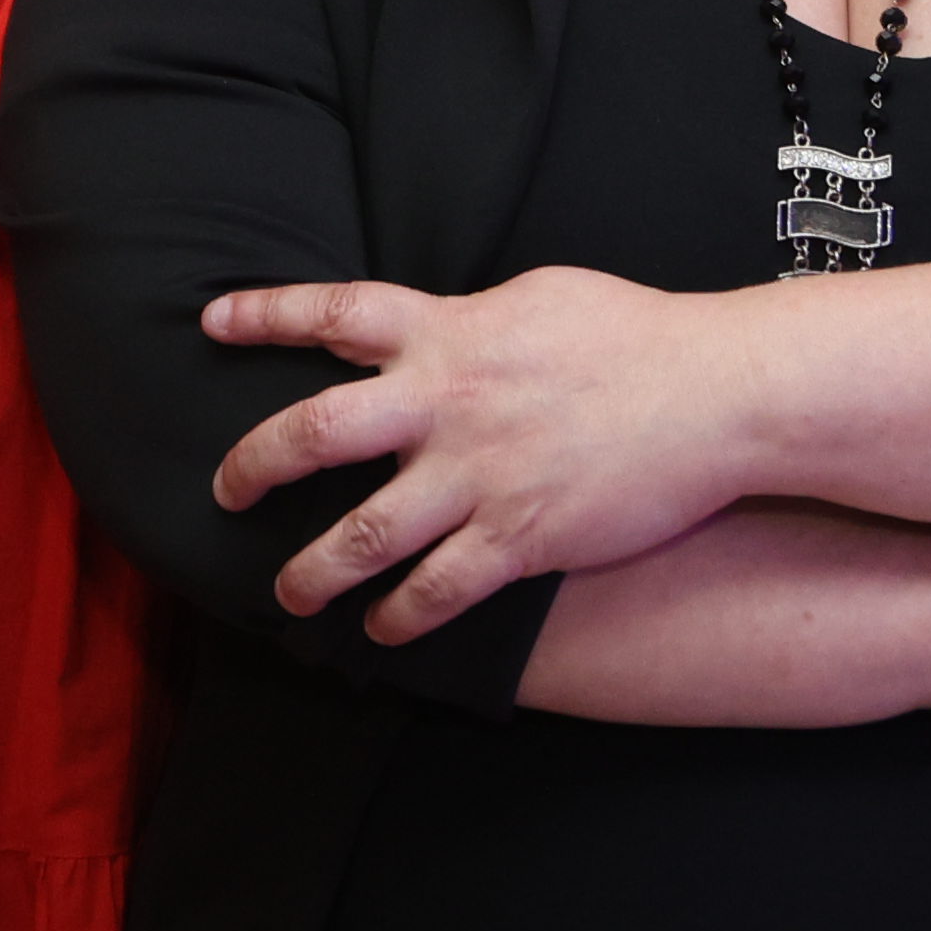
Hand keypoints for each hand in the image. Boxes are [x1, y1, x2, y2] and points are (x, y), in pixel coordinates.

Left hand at [207, 269, 748, 642]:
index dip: (265, 314)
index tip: (212, 321)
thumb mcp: (537, 299)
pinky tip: (381, 631)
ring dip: (310, 571)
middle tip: (225, 491)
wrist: (718, 394)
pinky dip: (399, 618)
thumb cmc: (637, 337)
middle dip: (253, 466)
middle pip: (314, 432)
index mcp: (449, 332)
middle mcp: (445, 401)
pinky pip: (435, 591)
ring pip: (359, 534)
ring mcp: (476, 474)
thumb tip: (430, 327)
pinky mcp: (518, 536)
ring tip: (287, 593)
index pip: (334, 312)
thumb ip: (468, 319)